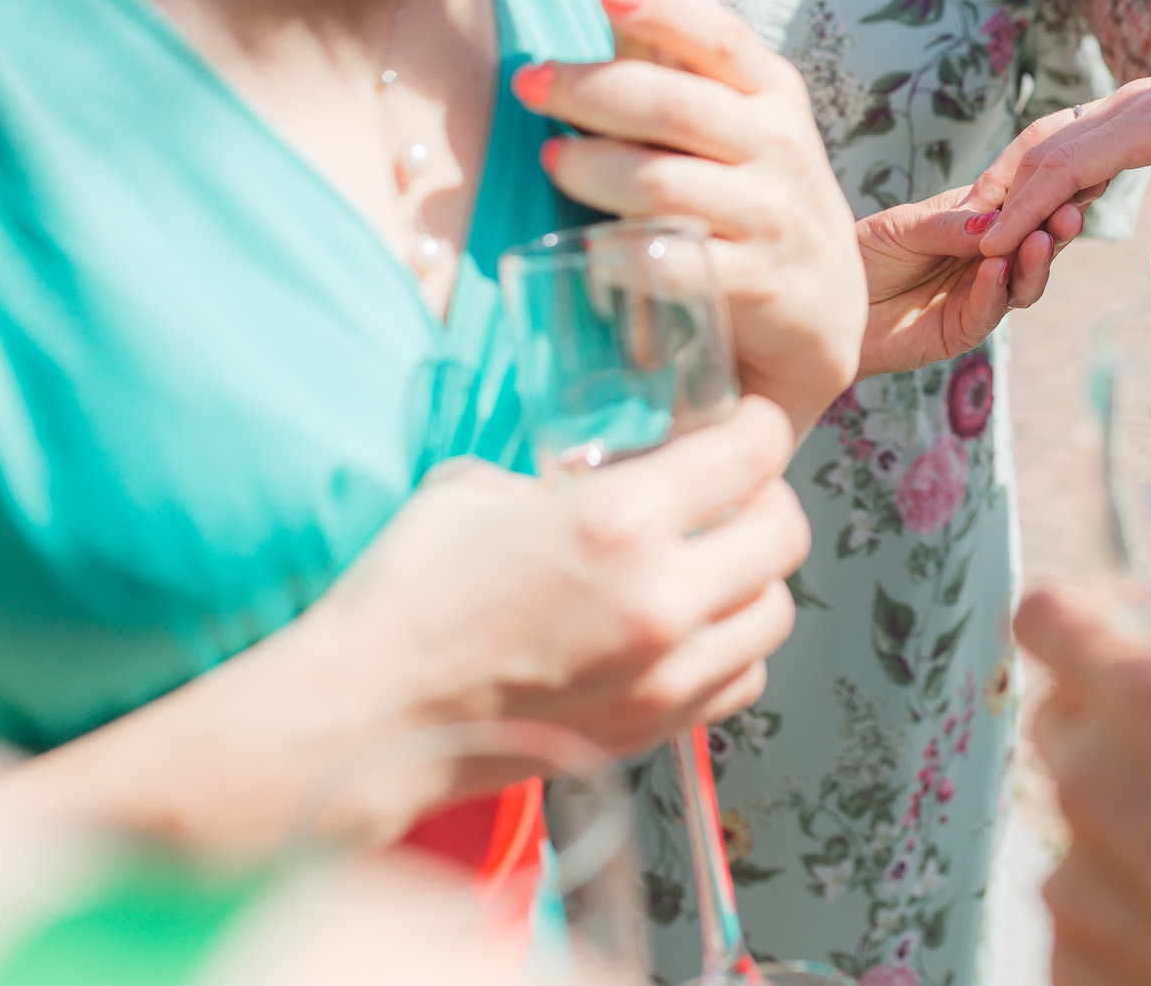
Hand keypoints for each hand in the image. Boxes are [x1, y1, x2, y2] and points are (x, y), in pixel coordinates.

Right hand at [324, 400, 805, 759]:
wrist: (365, 717)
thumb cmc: (405, 600)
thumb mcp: (478, 489)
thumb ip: (562, 477)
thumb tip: (601, 475)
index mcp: (618, 522)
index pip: (751, 455)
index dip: (758, 426)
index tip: (747, 422)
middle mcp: (659, 600)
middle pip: (785, 535)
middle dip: (766, 501)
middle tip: (734, 492)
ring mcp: (663, 675)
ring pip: (774, 614)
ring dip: (754, 580)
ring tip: (713, 562)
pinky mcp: (652, 729)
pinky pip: (741, 679)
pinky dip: (732, 649)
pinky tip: (690, 628)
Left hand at [517, 0, 864, 425]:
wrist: (822, 308)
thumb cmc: (761, 201)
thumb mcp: (750, 130)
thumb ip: (690, 82)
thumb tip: (604, 13)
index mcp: (774, 97)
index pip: (721, 39)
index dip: (665, 8)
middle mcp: (779, 149)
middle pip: (674, 105)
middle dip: (590, 90)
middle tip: (531, 86)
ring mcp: (768, 218)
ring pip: (660, 182)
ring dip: (592, 169)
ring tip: (554, 162)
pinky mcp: (751, 284)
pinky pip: (668, 261)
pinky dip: (619, 252)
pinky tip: (592, 247)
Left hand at [852, 186, 1087, 377]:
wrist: (825, 301)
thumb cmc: (862, 254)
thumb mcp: (902, 228)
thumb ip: (948, 225)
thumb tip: (997, 218)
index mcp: (975, 224)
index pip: (1021, 210)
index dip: (1048, 198)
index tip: (1074, 180)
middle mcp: (985, 260)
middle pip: (1032, 247)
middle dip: (1053, 230)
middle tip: (1070, 214)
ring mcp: (976, 296)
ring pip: (1021, 283)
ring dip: (1034, 262)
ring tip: (1040, 240)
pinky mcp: (960, 331)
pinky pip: (986, 312)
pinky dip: (994, 290)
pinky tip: (997, 270)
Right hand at [969, 37, 1150, 289]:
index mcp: (1150, 120)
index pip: (1066, 164)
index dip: (1024, 208)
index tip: (990, 247)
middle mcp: (1124, 104)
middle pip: (1042, 146)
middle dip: (999, 194)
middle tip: (966, 245)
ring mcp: (1122, 104)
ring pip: (1049, 137)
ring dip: (1011, 178)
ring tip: (979, 225)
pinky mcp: (1127, 112)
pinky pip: (1070, 137)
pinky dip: (1040, 169)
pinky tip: (1030, 205)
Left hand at [1018, 586, 1150, 985]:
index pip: (1046, 618)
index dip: (1082, 619)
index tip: (1128, 637)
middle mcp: (1095, 786)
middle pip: (1055, 716)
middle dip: (1109, 718)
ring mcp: (1077, 887)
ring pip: (1068, 825)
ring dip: (1124, 825)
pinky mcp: (1075, 968)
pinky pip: (1075, 917)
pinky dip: (1123, 912)